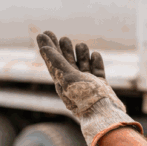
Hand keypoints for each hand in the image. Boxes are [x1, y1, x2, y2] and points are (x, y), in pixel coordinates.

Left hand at [37, 31, 142, 145]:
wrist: (103, 112)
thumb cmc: (83, 96)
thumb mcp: (66, 76)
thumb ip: (56, 61)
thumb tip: (43, 46)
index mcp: (62, 81)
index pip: (52, 61)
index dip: (48, 47)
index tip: (43, 33)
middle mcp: (73, 82)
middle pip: (67, 61)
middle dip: (65, 49)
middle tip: (63, 38)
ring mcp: (87, 83)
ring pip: (83, 63)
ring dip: (82, 53)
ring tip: (81, 45)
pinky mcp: (100, 85)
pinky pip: (97, 70)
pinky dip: (96, 61)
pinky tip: (95, 54)